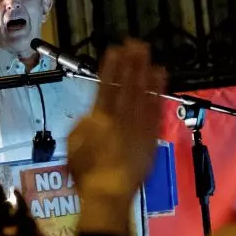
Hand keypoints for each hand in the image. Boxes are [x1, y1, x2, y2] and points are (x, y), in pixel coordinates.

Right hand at [68, 41, 166, 233]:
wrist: (109, 193)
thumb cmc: (86, 173)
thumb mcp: (73, 145)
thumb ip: (83, 125)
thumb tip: (91, 114)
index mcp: (98, 118)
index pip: (105, 86)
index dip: (110, 66)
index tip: (114, 50)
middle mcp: (120, 117)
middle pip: (127, 84)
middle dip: (131, 62)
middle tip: (135, 43)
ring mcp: (138, 125)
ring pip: (143, 93)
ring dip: (145, 71)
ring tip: (148, 54)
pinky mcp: (151, 135)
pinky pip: (156, 108)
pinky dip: (159, 91)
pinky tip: (161, 78)